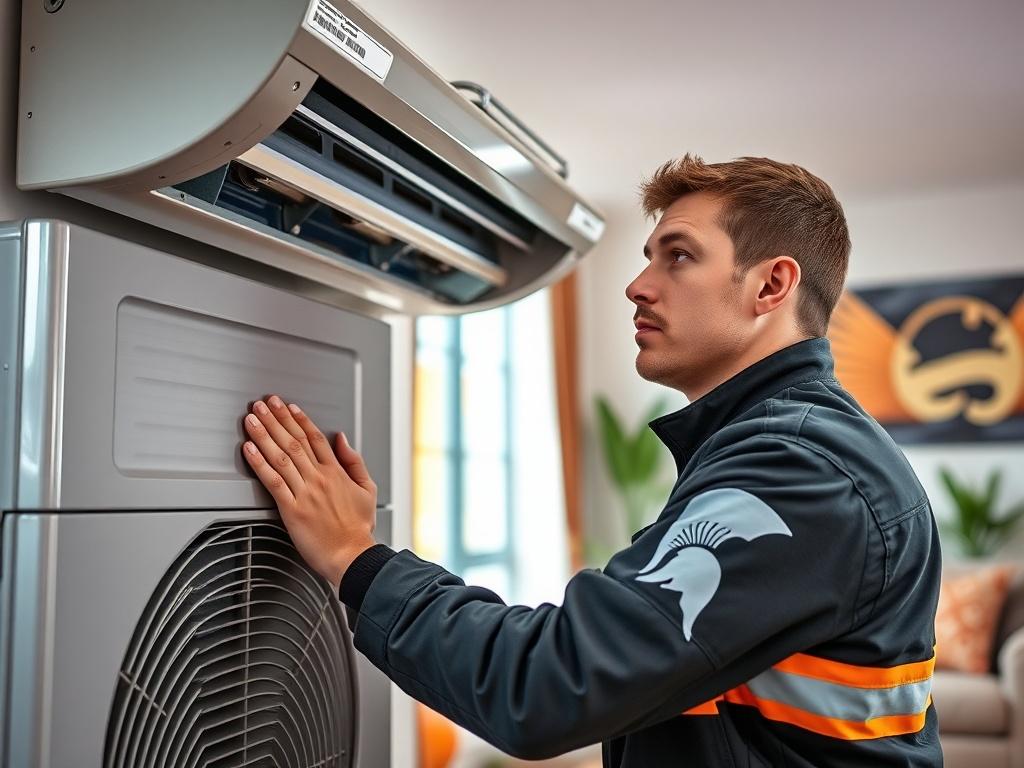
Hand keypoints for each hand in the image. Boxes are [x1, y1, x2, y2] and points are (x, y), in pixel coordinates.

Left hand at [241, 395, 376, 592]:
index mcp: (336, 472)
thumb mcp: (368, 489)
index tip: (287, 407)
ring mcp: (305, 492)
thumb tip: (342, 439)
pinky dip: (259, 463)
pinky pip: (273, 480)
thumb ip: (354, 462)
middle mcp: (319, 478)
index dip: (299, 419)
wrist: (351, 556)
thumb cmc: (358, 529)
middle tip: (264, 403)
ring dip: (264, 434)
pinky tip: (250, 449)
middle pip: (294, 441)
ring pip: (281, 456)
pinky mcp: (292, 509)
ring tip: (253, 418)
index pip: (314, 437)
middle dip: (276, 419)